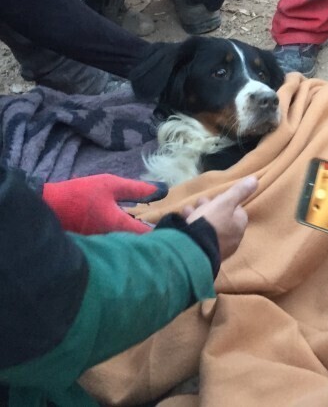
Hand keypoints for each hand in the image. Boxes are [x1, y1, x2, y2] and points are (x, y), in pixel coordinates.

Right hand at [43, 174, 166, 234]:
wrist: (46, 207)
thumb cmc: (78, 195)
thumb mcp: (110, 185)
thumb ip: (138, 189)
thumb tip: (164, 190)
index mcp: (121, 227)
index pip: (153, 235)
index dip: (168, 229)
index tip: (177, 221)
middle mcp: (116, 241)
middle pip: (144, 242)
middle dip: (158, 234)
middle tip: (170, 223)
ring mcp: (106, 244)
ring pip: (132, 242)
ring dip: (144, 234)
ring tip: (156, 223)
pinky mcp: (99, 244)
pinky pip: (120, 242)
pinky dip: (129, 234)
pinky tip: (134, 225)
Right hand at [183, 176, 257, 259]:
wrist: (193, 249)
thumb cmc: (211, 222)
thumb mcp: (225, 202)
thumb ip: (239, 191)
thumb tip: (255, 180)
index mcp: (239, 225)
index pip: (238, 210)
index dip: (227, 201)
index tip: (217, 196)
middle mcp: (233, 238)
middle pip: (223, 219)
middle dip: (211, 207)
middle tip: (201, 201)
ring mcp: (219, 247)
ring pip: (210, 227)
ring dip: (200, 215)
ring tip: (188, 209)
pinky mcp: (204, 253)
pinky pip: (201, 236)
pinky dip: (194, 227)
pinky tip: (183, 222)